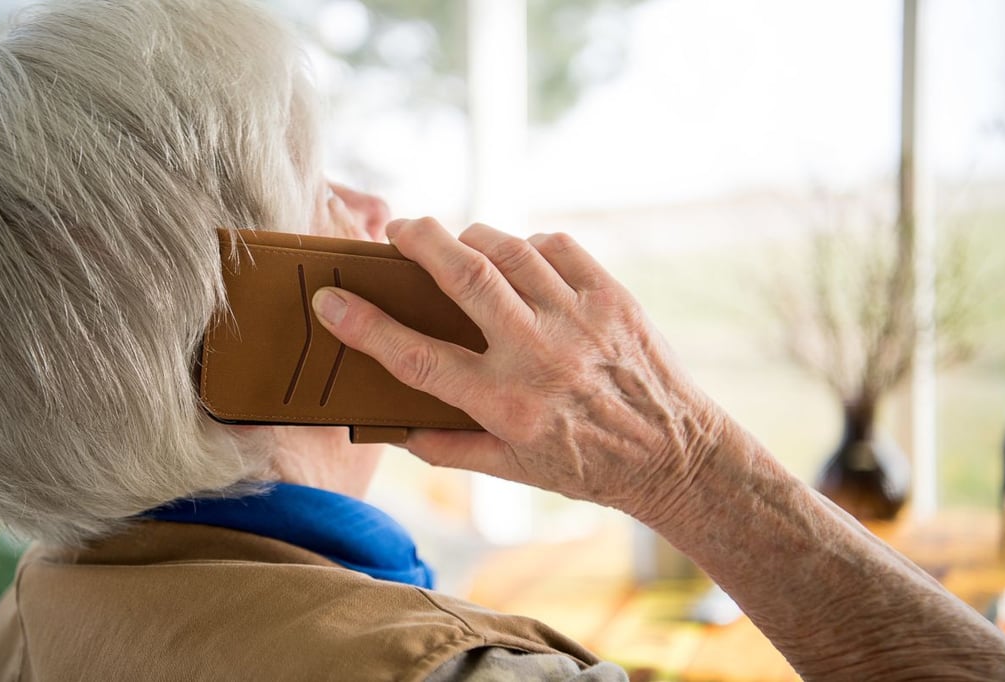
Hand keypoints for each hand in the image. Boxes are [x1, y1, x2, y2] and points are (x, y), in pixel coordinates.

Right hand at [311, 218, 721, 514]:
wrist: (674, 457)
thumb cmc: (589, 467)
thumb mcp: (515, 471)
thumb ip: (451, 449)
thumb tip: (396, 432)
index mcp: (504, 404)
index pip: (417, 357)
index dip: (365, 326)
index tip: (330, 299)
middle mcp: (538, 355)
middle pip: (464, 275)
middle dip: (419, 240)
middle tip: (396, 229)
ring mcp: (578, 320)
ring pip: (510, 251)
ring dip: (473, 239)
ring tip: (458, 244)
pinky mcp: (611, 298)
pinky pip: (558, 247)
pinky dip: (531, 245)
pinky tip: (523, 260)